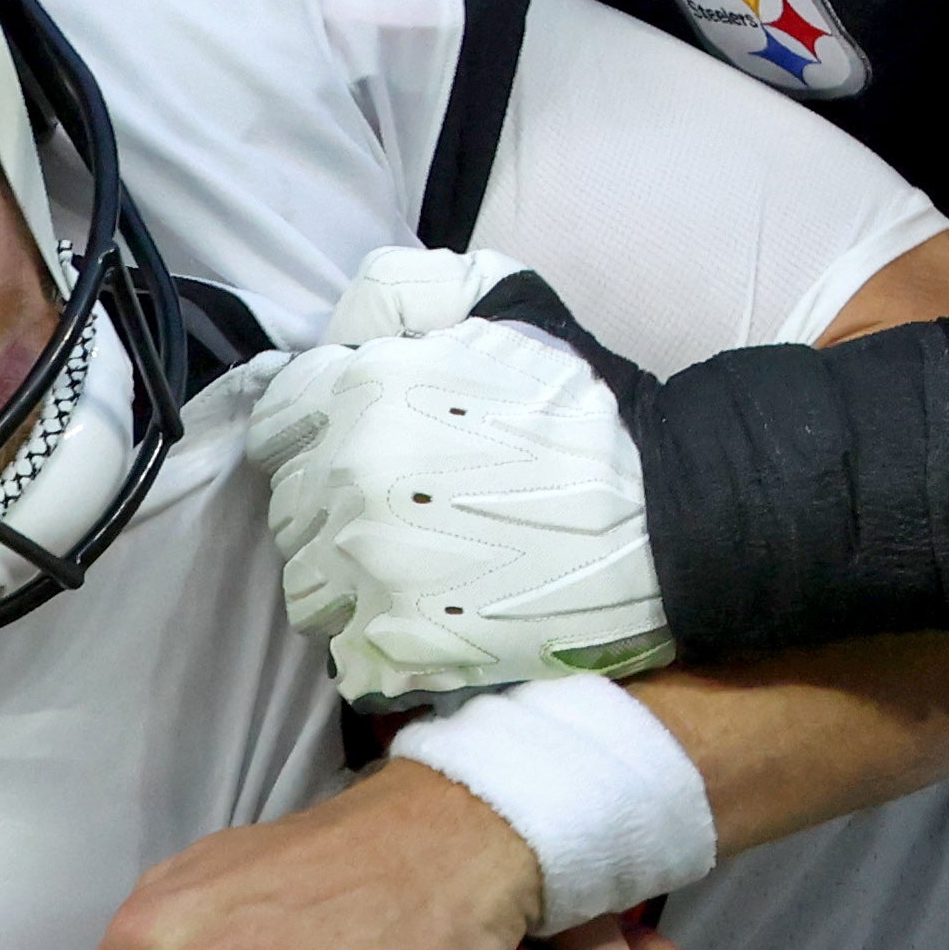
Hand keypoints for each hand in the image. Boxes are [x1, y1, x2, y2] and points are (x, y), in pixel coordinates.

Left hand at [254, 246, 671, 698]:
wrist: (670, 515)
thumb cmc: (590, 407)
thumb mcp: (506, 301)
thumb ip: (402, 290)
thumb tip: (334, 331)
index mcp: (365, 390)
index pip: (278, 422)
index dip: (318, 433)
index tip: (362, 449)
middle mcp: (351, 478)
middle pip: (289, 507)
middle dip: (333, 507)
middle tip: (402, 512)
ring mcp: (370, 569)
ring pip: (306, 586)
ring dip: (345, 581)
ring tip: (411, 572)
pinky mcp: (400, 647)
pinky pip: (343, 658)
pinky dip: (372, 648)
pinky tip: (421, 624)